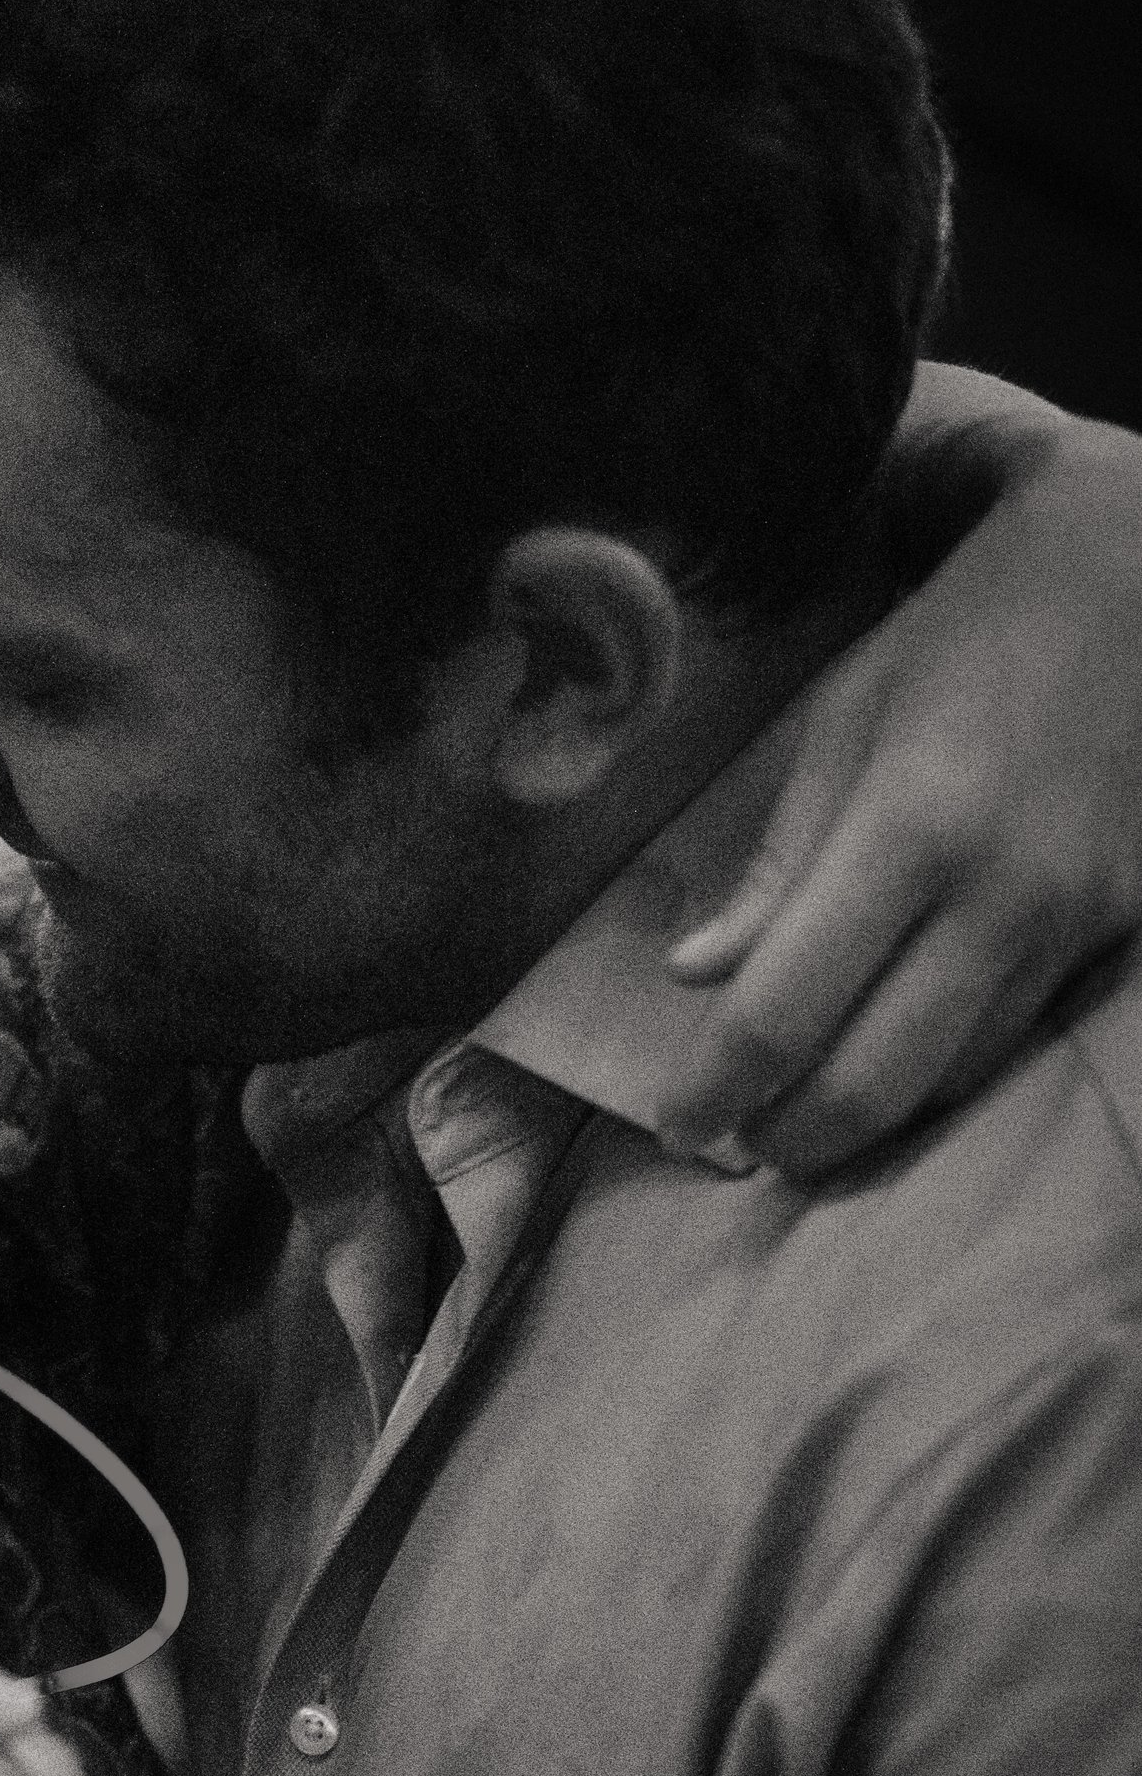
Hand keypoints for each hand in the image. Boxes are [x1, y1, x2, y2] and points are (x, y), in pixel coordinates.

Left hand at [663, 380, 1141, 1175]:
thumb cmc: (971, 632)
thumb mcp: (847, 718)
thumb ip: (777, 862)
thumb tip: (694, 974)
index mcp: (909, 827)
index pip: (785, 1010)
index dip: (718, 1088)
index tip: (677, 1123)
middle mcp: (1000, 894)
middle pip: (874, 1082)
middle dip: (789, 1137)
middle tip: (737, 1143)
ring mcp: (1075, 921)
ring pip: (952, 1081)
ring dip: (865, 1121)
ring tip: (799, 1114)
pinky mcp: (1124, 930)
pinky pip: (1015, 1040)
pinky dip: (942, 1075)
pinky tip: (893, 1065)